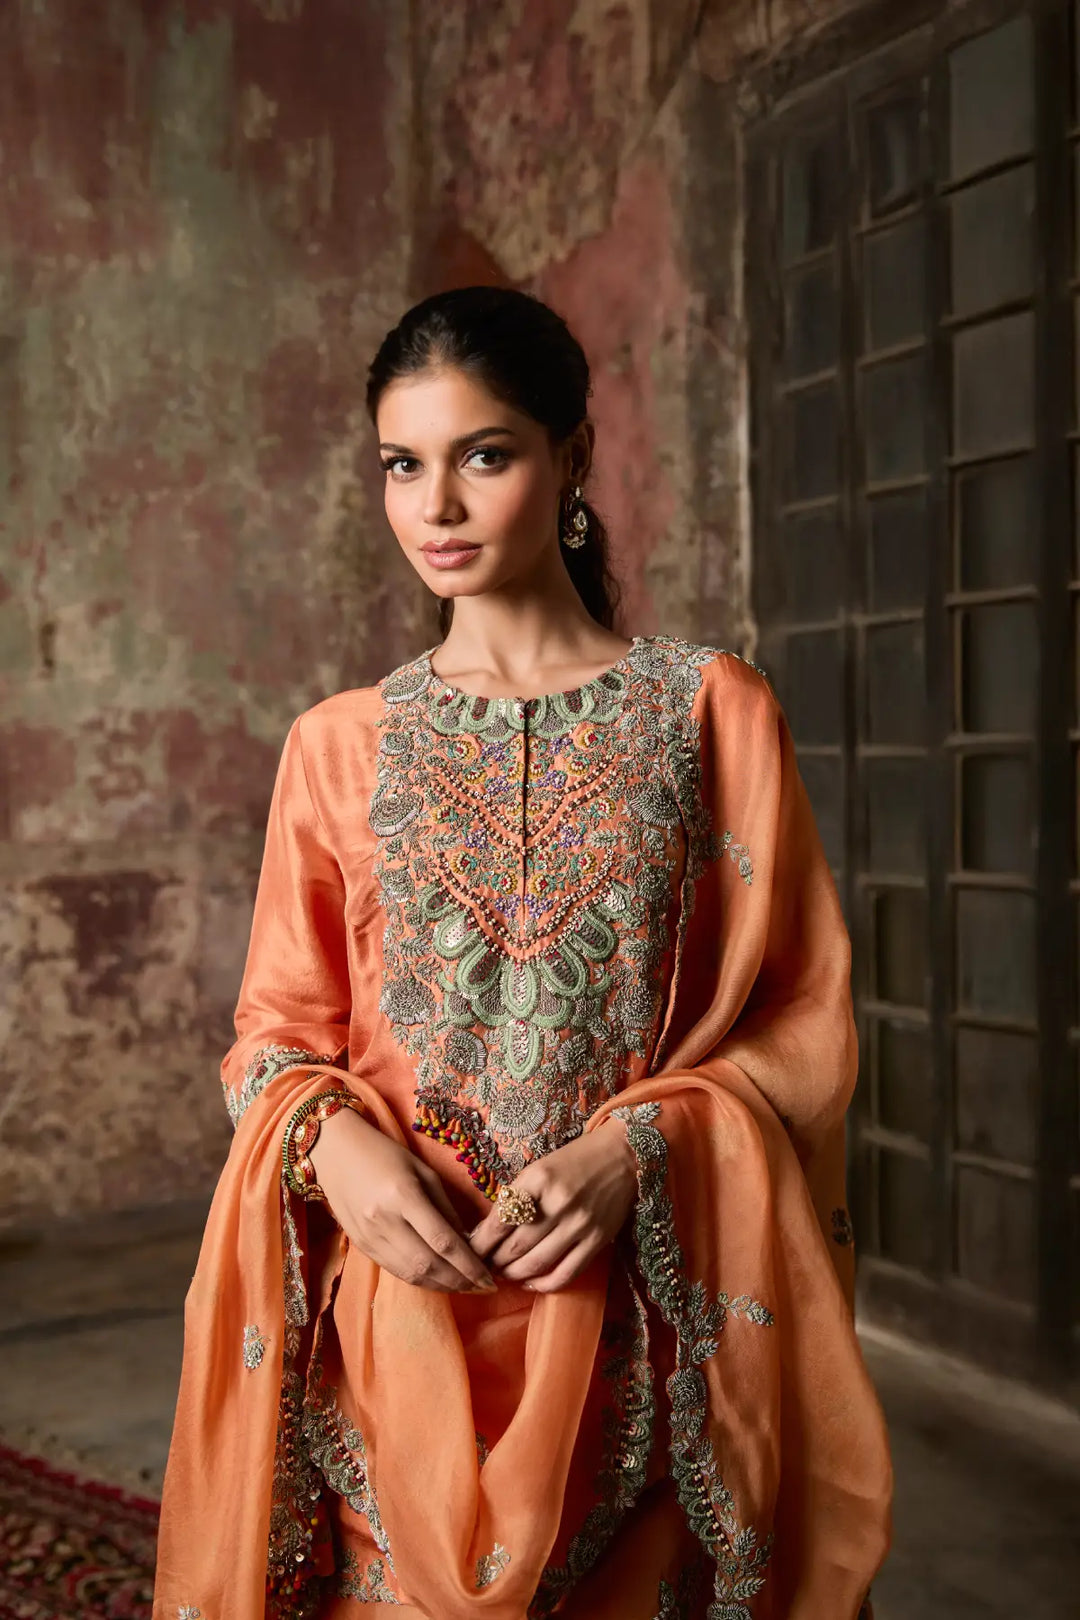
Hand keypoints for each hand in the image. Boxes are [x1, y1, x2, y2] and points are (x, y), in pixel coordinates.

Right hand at [308, 1110, 497, 1294]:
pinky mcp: (361, 1246)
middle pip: (428, 1264)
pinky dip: (421, 1280)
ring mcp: (370, 1236)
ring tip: (465, 1287)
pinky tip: (438, 1279)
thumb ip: (446, 1208)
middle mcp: (385, 1220)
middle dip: (460, 1282)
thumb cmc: (385, 1154)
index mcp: (404, 1195)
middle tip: (483, 1287)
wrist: (336, 1153)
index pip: (443, 1241)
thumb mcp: (423, 1171)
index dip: (469, 1265)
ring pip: (411, 1274)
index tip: (490, 1278)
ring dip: (442, 1286)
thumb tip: (469, 1242)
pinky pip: (396, 1271)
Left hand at [468, 1121, 637, 1292]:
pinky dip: (544, 1284)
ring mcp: (580, 1224)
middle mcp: (558, 1202)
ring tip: (504, 1273)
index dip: (480, 1243)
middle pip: (515, 1246)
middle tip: (484, 1266)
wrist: (621, 1156)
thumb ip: (514, 1199)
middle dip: (494, 1262)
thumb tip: (484, 1234)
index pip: (500, 1221)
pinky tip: (531, 1282)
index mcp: (538, 1179)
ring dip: (514, 1274)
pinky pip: (566, 1273)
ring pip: (537, 1263)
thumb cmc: (572, 1163)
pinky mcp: (597, 1240)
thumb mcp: (538, 1171)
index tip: (470, 1252)